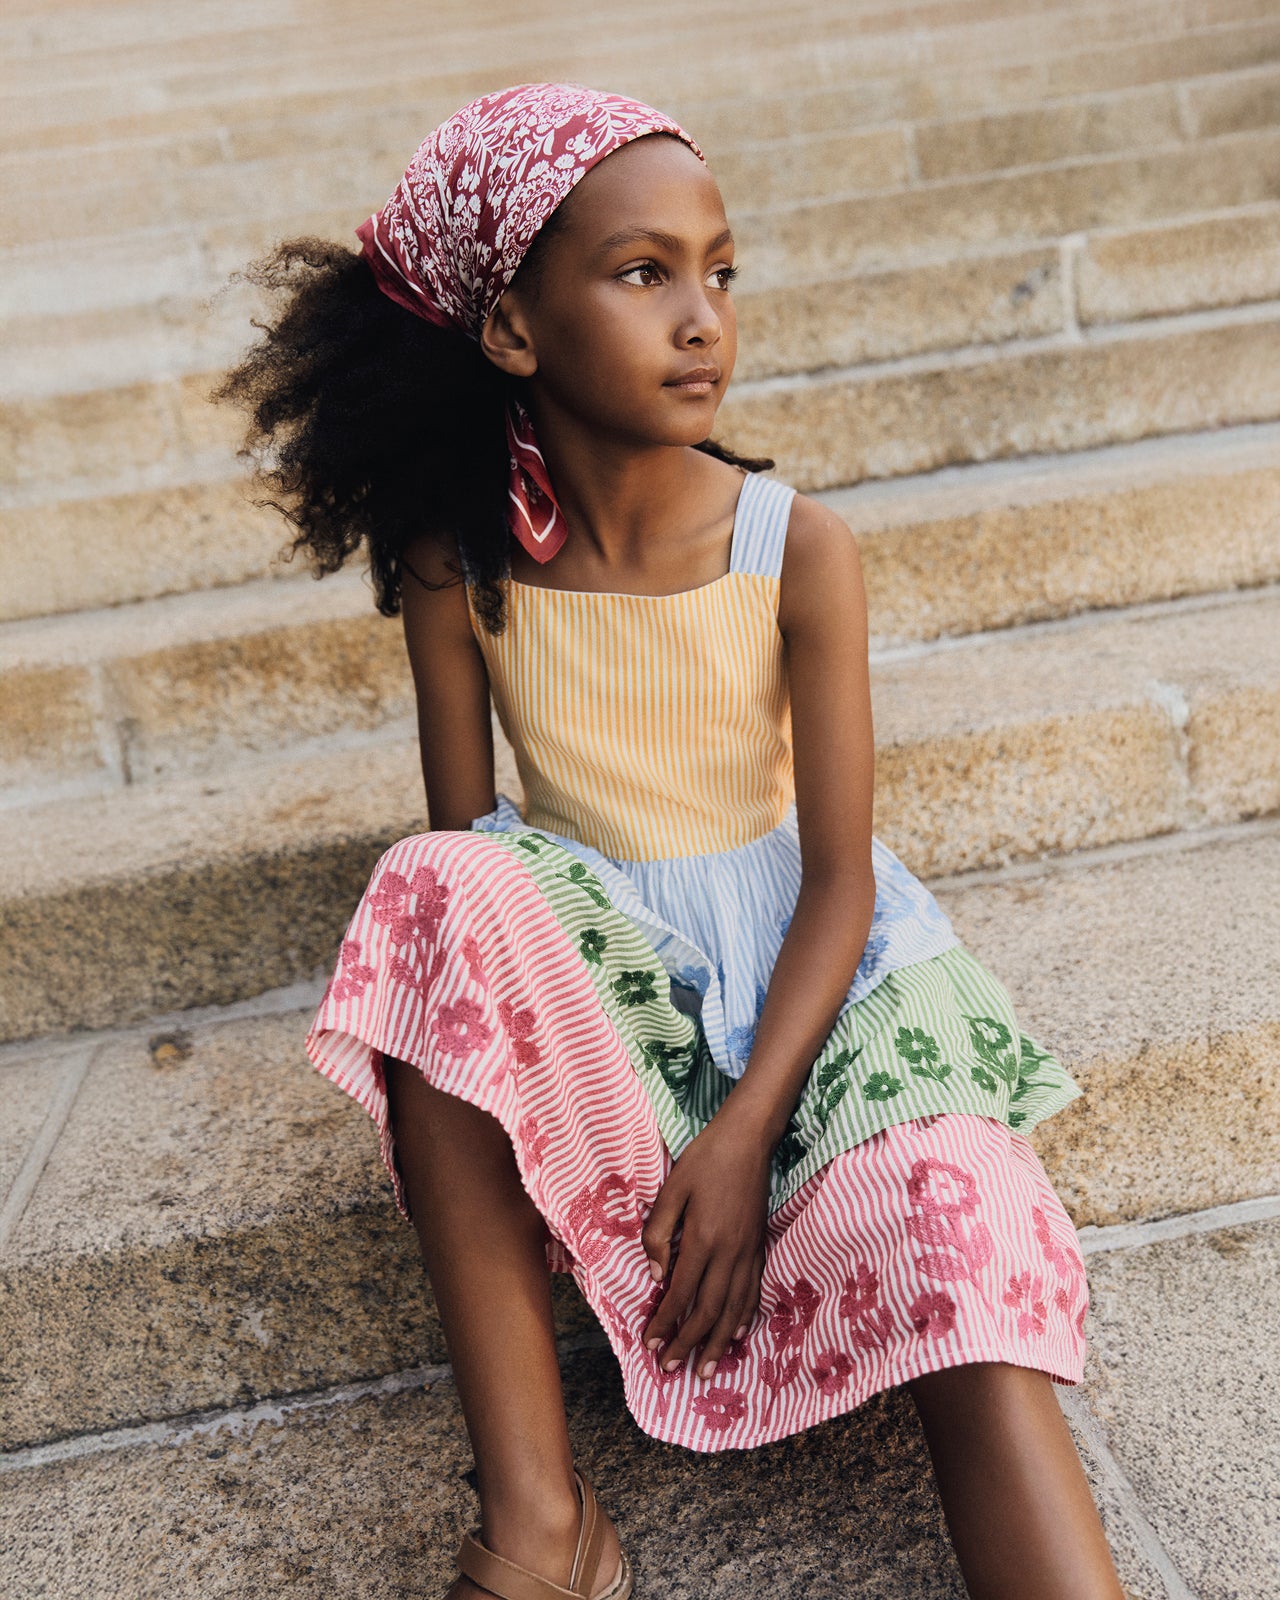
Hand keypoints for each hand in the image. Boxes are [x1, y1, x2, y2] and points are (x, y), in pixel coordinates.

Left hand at [641, 1112, 769, 1378]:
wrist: (748, 1140)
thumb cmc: (705, 1160)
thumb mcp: (672, 1190)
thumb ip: (659, 1234)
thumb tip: (656, 1276)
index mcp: (704, 1239)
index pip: (681, 1294)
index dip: (665, 1324)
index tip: (651, 1346)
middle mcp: (730, 1253)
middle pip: (709, 1312)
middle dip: (688, 1345)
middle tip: (671, 1370)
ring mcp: (749, 1253)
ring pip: (734, 1310)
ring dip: (717, 1344)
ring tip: (705, 1371)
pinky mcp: (760, 1248)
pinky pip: (753, 1293)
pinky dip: (744, 1319)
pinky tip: (735, 1336)